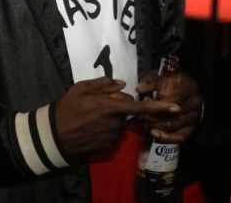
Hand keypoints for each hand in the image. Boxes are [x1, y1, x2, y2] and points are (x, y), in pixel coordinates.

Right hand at [54, 77, 178, 156]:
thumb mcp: (81, 88)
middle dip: (118, 106)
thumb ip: (103, 84)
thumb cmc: (66, 108)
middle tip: (98, 104)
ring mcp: (111, 136)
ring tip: (92, 117)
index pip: (139, 106)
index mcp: (109, 107)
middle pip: (126, 111)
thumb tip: (122, 84)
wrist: (54, 135)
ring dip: (112, 118)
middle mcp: (114, 123)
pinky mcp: (107, 145)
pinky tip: (92, 127)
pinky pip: (114, 133)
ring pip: (120, 123)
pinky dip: (107, 128)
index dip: (158, 107)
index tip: (175, 107)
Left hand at [136, 71, 201, 143]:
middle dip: (156, 115)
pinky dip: (166, 137)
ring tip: (145, 121)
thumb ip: (150, 82)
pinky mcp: (191, 128)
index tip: (145, 101)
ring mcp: (195, 116)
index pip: (176, 98)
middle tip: (142, 114)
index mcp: (190, 87)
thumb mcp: (160, 77)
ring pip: (175, 125)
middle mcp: (196, 102)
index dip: (160, 102)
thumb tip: (139, 89)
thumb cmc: (170, 81)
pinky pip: (179, 137)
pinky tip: (153, 133)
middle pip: (175, 114)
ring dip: (158, 125)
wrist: (183, 89)